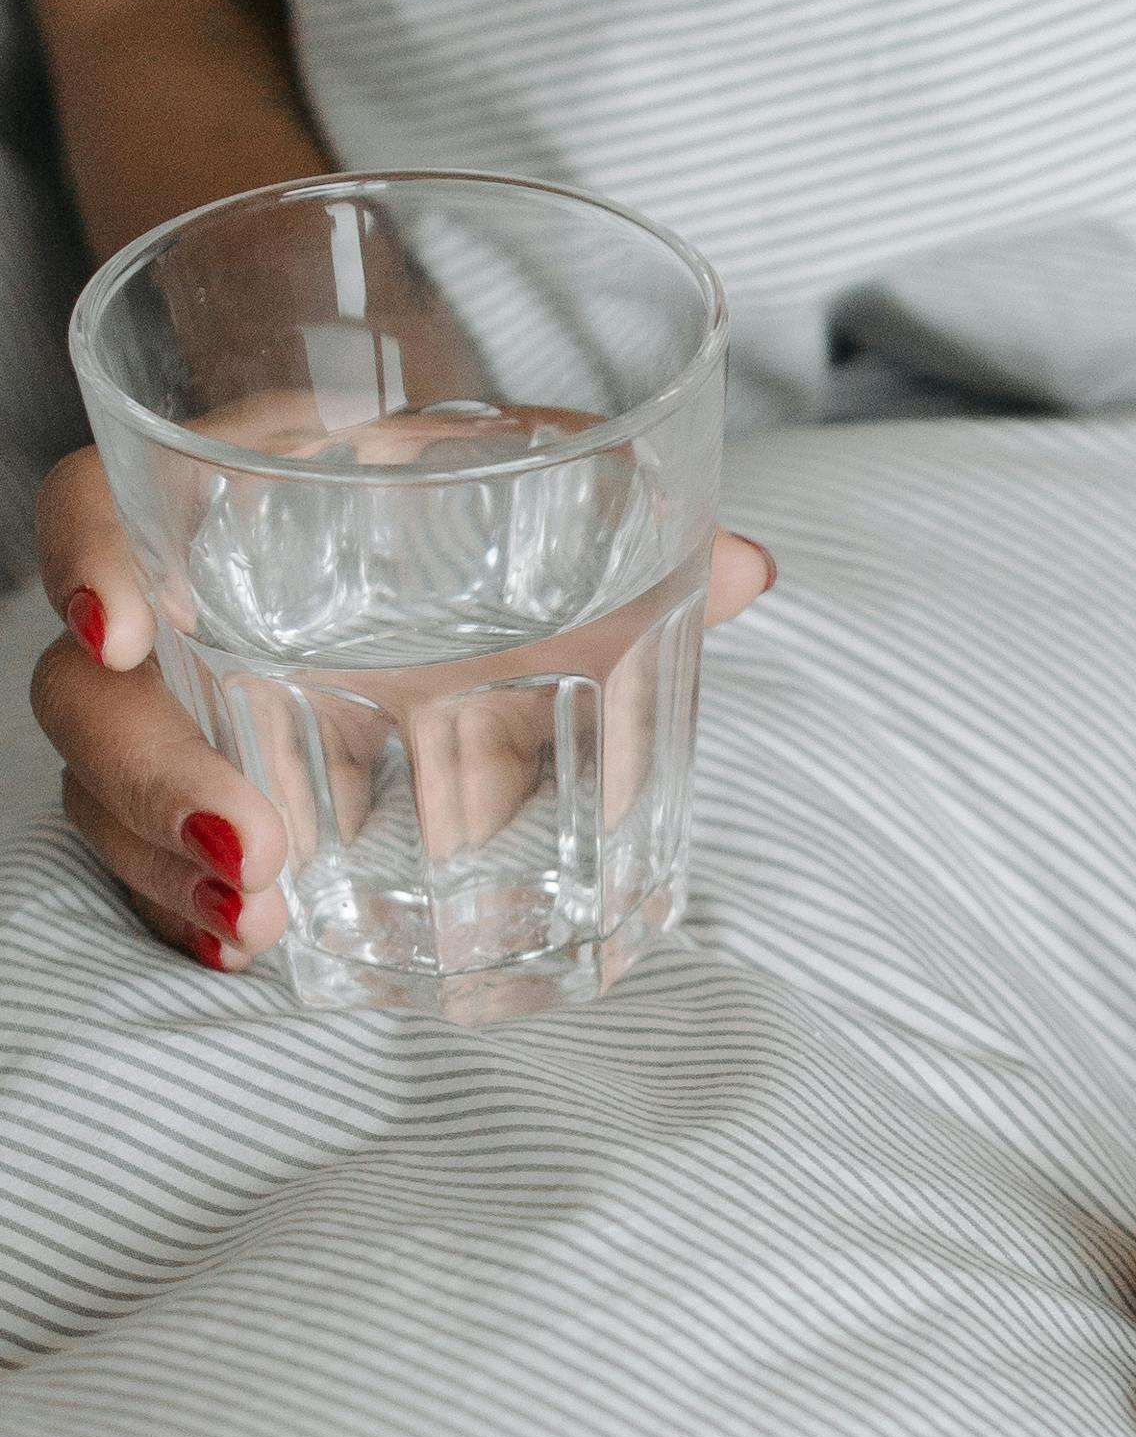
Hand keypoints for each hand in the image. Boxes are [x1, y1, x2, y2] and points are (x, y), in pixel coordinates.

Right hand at [30, 441, 776, 971]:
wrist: (444, 542)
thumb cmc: (462, 500)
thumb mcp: (532, 487)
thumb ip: (618, 511)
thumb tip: (750, 570)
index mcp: (225, 493)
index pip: (96, 503)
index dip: (83, 557)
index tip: (125, 625)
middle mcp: (175, 606)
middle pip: (89, 689)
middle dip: (150, 774)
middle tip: (253, 841)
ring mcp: (178, 712)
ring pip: (107, 791)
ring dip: (169, 866)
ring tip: (258, 925)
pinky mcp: (206, 797)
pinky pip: (155, 861)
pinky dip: (192, 908)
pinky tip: (247, 949)